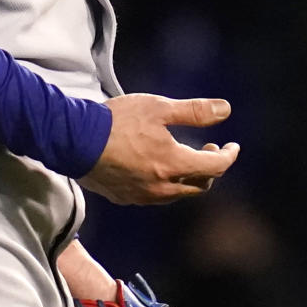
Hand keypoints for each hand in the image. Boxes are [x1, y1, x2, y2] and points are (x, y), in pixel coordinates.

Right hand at [81, 93, 238, 205]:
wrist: (74, 140)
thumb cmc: (116, 121)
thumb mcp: (159, 108)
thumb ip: (194, 111)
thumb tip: (225, 111)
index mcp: (174, 165)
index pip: (215, 167)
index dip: (228, 156)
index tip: (232, 146)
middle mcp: (162, 188)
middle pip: (200, 185)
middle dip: (210, 168)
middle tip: (207, 148)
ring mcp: (143, 196)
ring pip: (178, 194)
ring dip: (189, 178)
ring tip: (183, 157)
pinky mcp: (126, 197)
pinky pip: (156, 196)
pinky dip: (166, 184)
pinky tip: (157, 168)